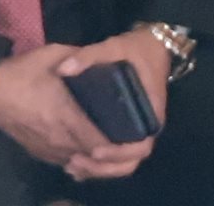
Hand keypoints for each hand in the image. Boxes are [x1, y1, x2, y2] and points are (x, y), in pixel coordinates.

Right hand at [0, 44, 108, 166]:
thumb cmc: (23, 72)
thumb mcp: (54, 54)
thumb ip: (80, 57)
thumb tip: (99, 58)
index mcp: (66, 115)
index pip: (98, 140)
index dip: (116, 141)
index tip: (127, 129)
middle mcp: (59, 138)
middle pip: (91, 154)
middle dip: (107, 148)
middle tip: (118, 133)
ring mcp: (46, 148)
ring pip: (77, 160)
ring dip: (90, 154)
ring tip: (102, 139)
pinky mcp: (36, 152)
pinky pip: (62, 161)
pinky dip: (75, 156)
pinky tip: (80, 145)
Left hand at [54, 29, 171, 181]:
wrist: (150, 45)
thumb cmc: (136, 50)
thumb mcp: (114, 48)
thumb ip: (89, 57)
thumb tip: (63, 69)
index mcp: (150, 114)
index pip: (140, 147)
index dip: (118, 154)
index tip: (95, 150)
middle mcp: (145, 128)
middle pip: (128, 163)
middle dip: (103, 168)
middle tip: (75, 162)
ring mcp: (135, 130)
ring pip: (120, 163)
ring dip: (98, 169)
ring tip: (71, 165)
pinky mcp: (125, 129)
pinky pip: (115, 153)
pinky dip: (98, 163)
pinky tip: (74, 162)